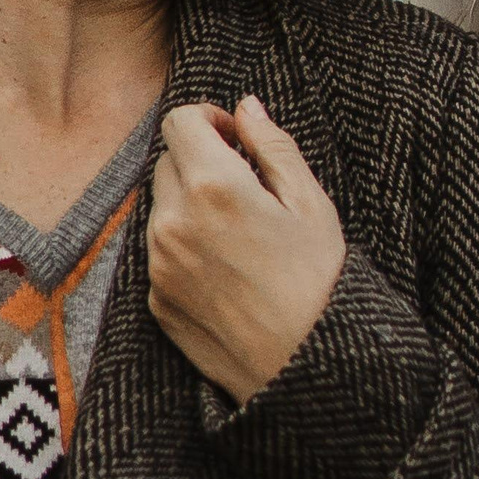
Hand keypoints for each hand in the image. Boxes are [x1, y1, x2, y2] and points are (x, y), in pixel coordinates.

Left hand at [147, 94, 346, 403]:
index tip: (236, 140)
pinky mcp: (156, 301)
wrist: (307, 372)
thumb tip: (246, 106)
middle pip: (167, 161)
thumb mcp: (311, 204)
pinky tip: (229, 272)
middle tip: (247, 189)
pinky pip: (161, 254)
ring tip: (241, 237)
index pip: (181, 121)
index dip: (210, 120)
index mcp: (213, 186)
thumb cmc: (322, 284)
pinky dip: (185, 249)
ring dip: (191, 206)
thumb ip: (273, 146)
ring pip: (161, 209)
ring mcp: (159, 265)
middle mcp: (172, 222)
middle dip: (201, 162)